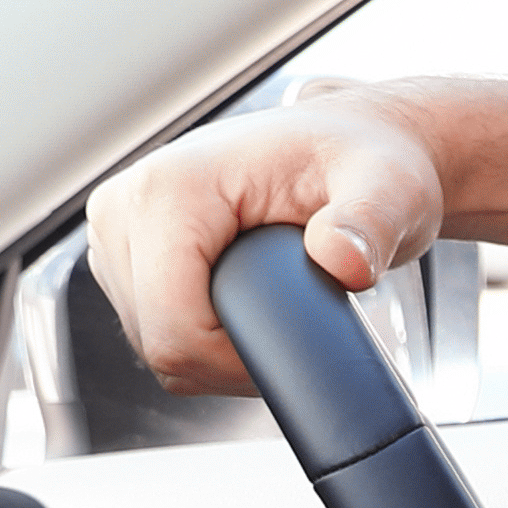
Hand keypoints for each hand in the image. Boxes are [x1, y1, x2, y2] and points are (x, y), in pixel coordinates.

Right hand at [81, 92, 449, 395]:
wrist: (347, 146)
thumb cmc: (362, 161)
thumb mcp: (389, 186)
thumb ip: (371, 222)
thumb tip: (343, 261)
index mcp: (169, 187)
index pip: (175, 329)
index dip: (238, 361)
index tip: (301, 346)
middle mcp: (125, 207)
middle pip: (161, 344)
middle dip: (233, 357)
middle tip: (300, 318)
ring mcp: (117, 235)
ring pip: (157, 346)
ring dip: (220, 350)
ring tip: (279, 302)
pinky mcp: (125, 258)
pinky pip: (157, 334)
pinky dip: (206, 341)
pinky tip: (251, 305)